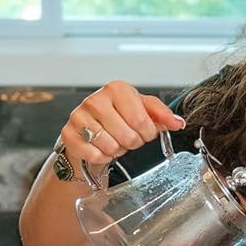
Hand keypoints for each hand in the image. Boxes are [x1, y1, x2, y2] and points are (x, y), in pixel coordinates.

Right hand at [61, 80, 184, 166]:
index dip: (148, 133)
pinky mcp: (68, 134)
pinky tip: (102, 148)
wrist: (90, 130)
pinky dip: (102, 157)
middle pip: (128, 135)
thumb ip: (162, 115)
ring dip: (117, 150)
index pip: (142, 120)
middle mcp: (95, 100)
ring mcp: (79, 116)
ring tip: (114, 141)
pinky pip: (94, 154)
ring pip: (111, 146)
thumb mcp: (143, 110)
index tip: (145, 132)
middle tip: (128, 138)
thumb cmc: (119, 118)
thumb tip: (177, 123)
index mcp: (117, 89)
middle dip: (133, 142)